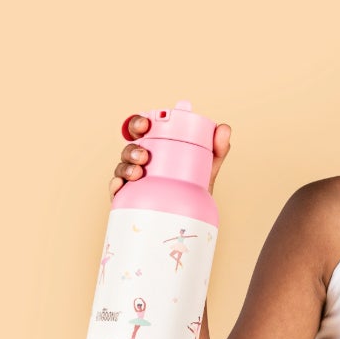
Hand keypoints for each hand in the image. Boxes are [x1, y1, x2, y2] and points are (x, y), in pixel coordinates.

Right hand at [111, 115, 230, 194]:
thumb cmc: (196, 185)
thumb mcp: (209, 166)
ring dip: (126, 166)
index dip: (139, 123)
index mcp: (156, 147)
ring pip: (122, 167)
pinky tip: (120, 186)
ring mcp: (132, 178)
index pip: (142, 130)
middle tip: (144, 155)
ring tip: (138, 172)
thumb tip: (224, 128)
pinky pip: (117, 190)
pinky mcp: (128, 196)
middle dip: (132, 148)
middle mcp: (141, 160)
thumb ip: (218, 148)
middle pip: (129, 147)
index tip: (146, 124)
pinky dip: (116, 186)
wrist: (192, 216)